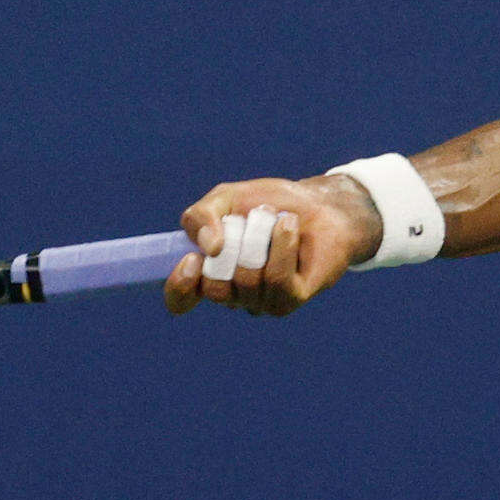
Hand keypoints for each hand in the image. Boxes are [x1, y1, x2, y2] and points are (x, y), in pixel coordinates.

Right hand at [163, 174, 382, 316]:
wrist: (320, 203)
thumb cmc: (272, 204)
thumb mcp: (226, 198)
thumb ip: (201, 216)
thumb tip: (209, 248)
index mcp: (210, 273)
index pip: (180, 299)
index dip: (179, 286)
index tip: (191, 258)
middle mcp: (233, 294)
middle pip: (214, 288)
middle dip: (231, 244)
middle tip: (249, 221)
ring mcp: (261, 302)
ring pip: (246, 281)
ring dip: (260, 237)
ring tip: (276, 220)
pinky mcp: (290, 299)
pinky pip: (276, 279)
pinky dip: (282, 244)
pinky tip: (289, 225)